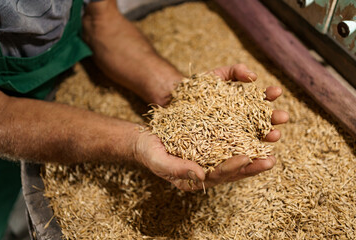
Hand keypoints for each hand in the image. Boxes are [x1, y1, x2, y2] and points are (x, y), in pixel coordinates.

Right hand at [134, 64, 288, 190]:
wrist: (145, 136)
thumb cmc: (149, 150)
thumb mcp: (158, 159)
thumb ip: (177, 169)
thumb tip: (200, 176)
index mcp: (198, 177)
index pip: (220, 175)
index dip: (234, 168)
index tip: (247, 159)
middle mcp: (210, 165)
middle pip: (236, 165)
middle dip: (255, 161)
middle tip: (272, 158)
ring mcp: (214, 150)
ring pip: (240, 147)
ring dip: (257, 140)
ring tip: (274, 132)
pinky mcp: (214, 135)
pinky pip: (234, 132)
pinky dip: (247, 123)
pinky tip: (259, 114)